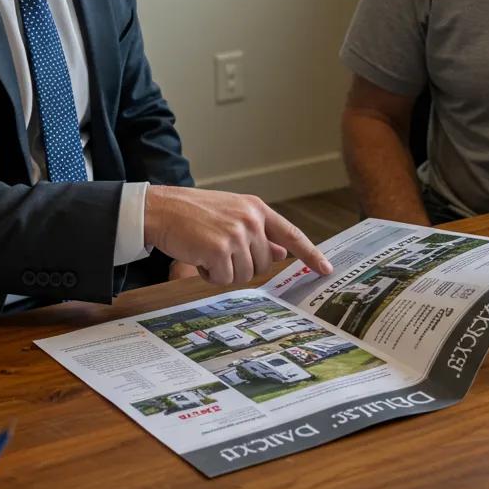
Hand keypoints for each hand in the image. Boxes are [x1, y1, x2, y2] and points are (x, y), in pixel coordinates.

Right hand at [144, 186, 332, 285]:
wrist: (161, 209)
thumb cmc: (194, 213)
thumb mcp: (232, 215)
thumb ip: (259, 232)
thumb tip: (282, 252)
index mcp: (257, 209)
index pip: (292, 234)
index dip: (311, 254)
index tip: (327, 269)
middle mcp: (251, 220)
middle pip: (264, 264)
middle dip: (242, 265)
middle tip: (220, 250)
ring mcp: (237, 234)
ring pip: (244, 275)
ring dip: (224, 271)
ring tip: (207, 249)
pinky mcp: (219, 249)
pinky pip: (223, 279)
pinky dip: (210, 275)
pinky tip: (199, 257)